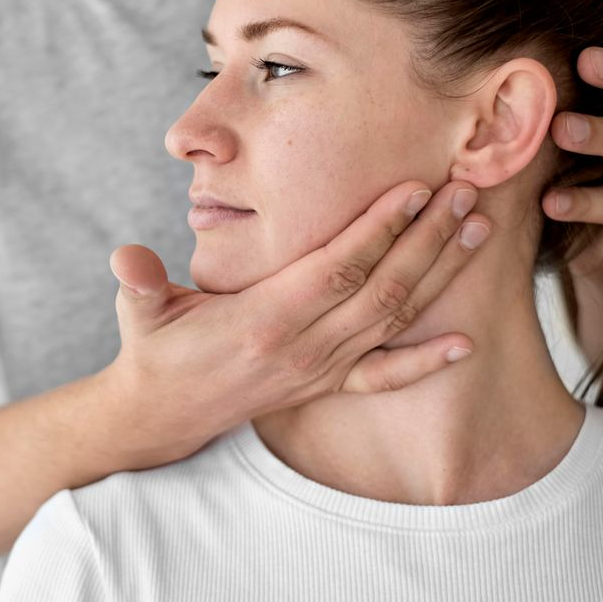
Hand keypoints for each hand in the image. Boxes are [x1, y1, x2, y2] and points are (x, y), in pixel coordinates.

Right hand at [99, 180, 490, 470]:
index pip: (336, 268)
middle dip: (428, 239)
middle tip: (465, 193)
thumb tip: (126, 258)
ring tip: (476, 230)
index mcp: (264, 320)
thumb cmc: (154, 348)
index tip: (415, 189)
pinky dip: (425, 361)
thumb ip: (140, 284)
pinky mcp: (324, 385)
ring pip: (392, 318)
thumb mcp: (140, 312)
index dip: (379, 230)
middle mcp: (302, 347)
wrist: (162, 412)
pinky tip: (465, 342)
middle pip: (379, 288)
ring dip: (439, 275)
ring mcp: (318, 369)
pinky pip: (383, 376)